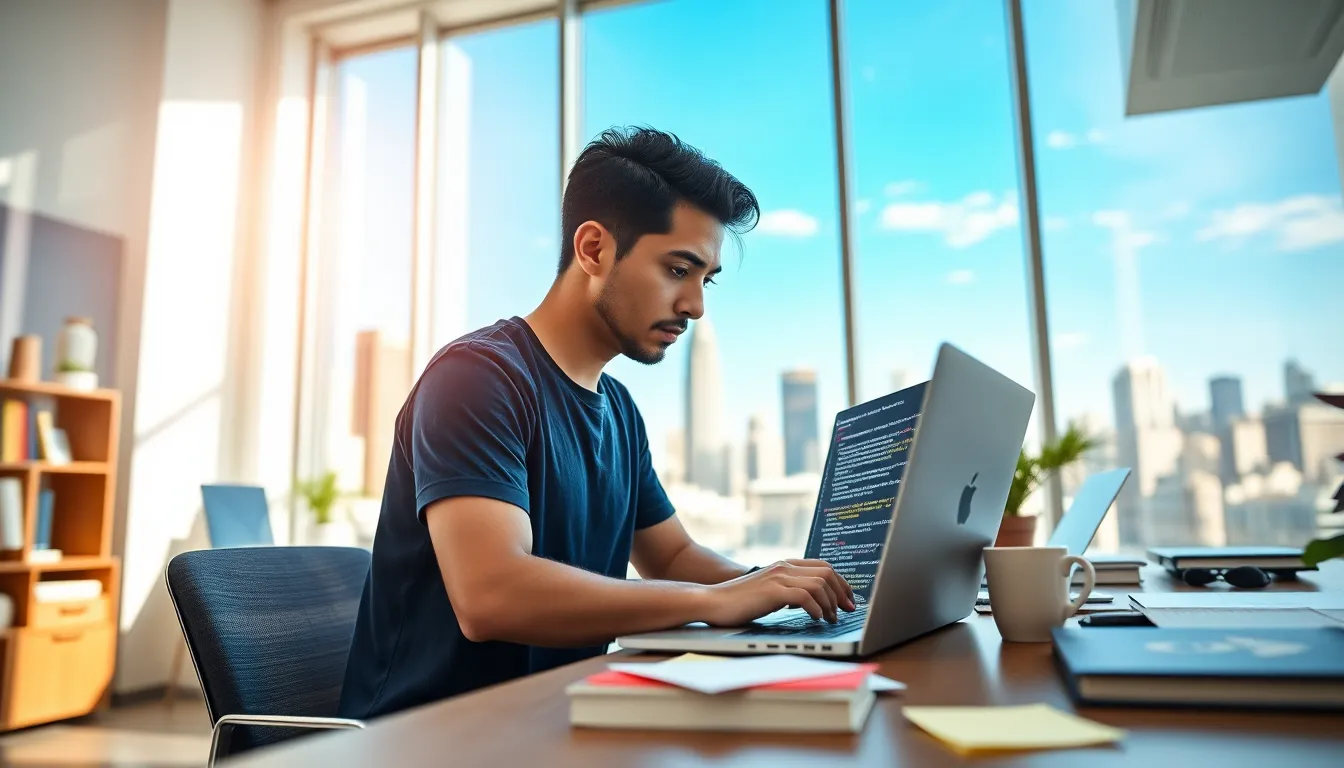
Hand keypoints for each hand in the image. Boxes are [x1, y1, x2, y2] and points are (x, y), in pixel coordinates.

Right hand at [698, 560, 855, 626]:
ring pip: (819, 583)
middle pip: (827, 572)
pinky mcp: (772, 591)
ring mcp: (778, 577)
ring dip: (831, 603)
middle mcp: (783, 567)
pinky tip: (816, 619)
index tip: (848, 599)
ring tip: (831, 619)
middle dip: (843, 592)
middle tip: (848, 610)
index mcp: (784, 565)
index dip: (841, 582)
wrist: (712, 602)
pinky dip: (816, 608)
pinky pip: (805, 596)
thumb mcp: (768, 592)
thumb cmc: (738, 602)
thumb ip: (787, 590)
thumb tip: (810, 602)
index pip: (823, 566)